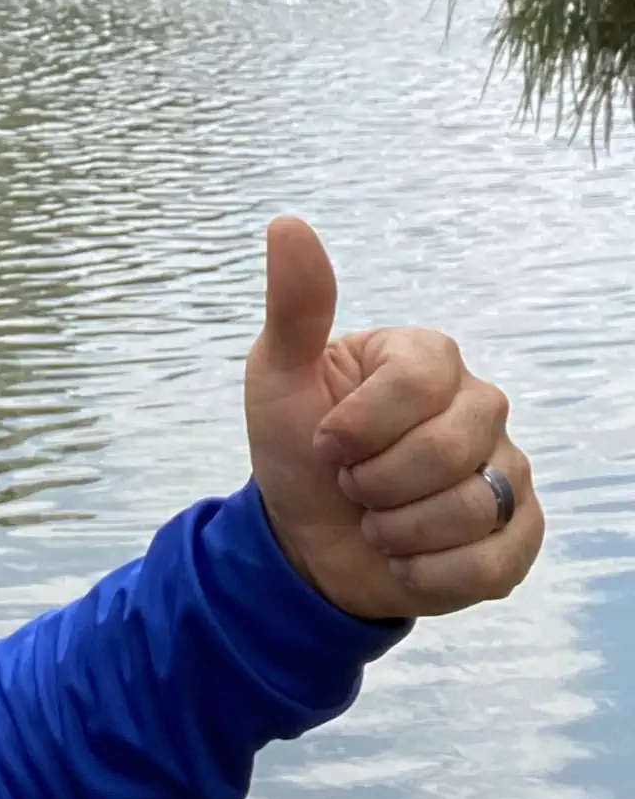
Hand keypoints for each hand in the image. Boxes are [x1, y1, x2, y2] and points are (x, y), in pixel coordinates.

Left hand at [244, 216, 542, 621]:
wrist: (309, 537)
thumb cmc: (297, 446)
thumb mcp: (279, 376)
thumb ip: (295, 306)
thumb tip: (288, 224)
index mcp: (426, 358)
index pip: (416, 381)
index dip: (356, 426)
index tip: (324, 441)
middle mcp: (480, 405)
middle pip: (446, 448)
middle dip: (375, 482)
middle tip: (351, 484)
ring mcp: (507, 468)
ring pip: (470, 508)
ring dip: (397, 531)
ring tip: (376, 520)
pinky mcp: (519, 531)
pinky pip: (493, 562)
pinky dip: (431, 573)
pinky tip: (405, 558)